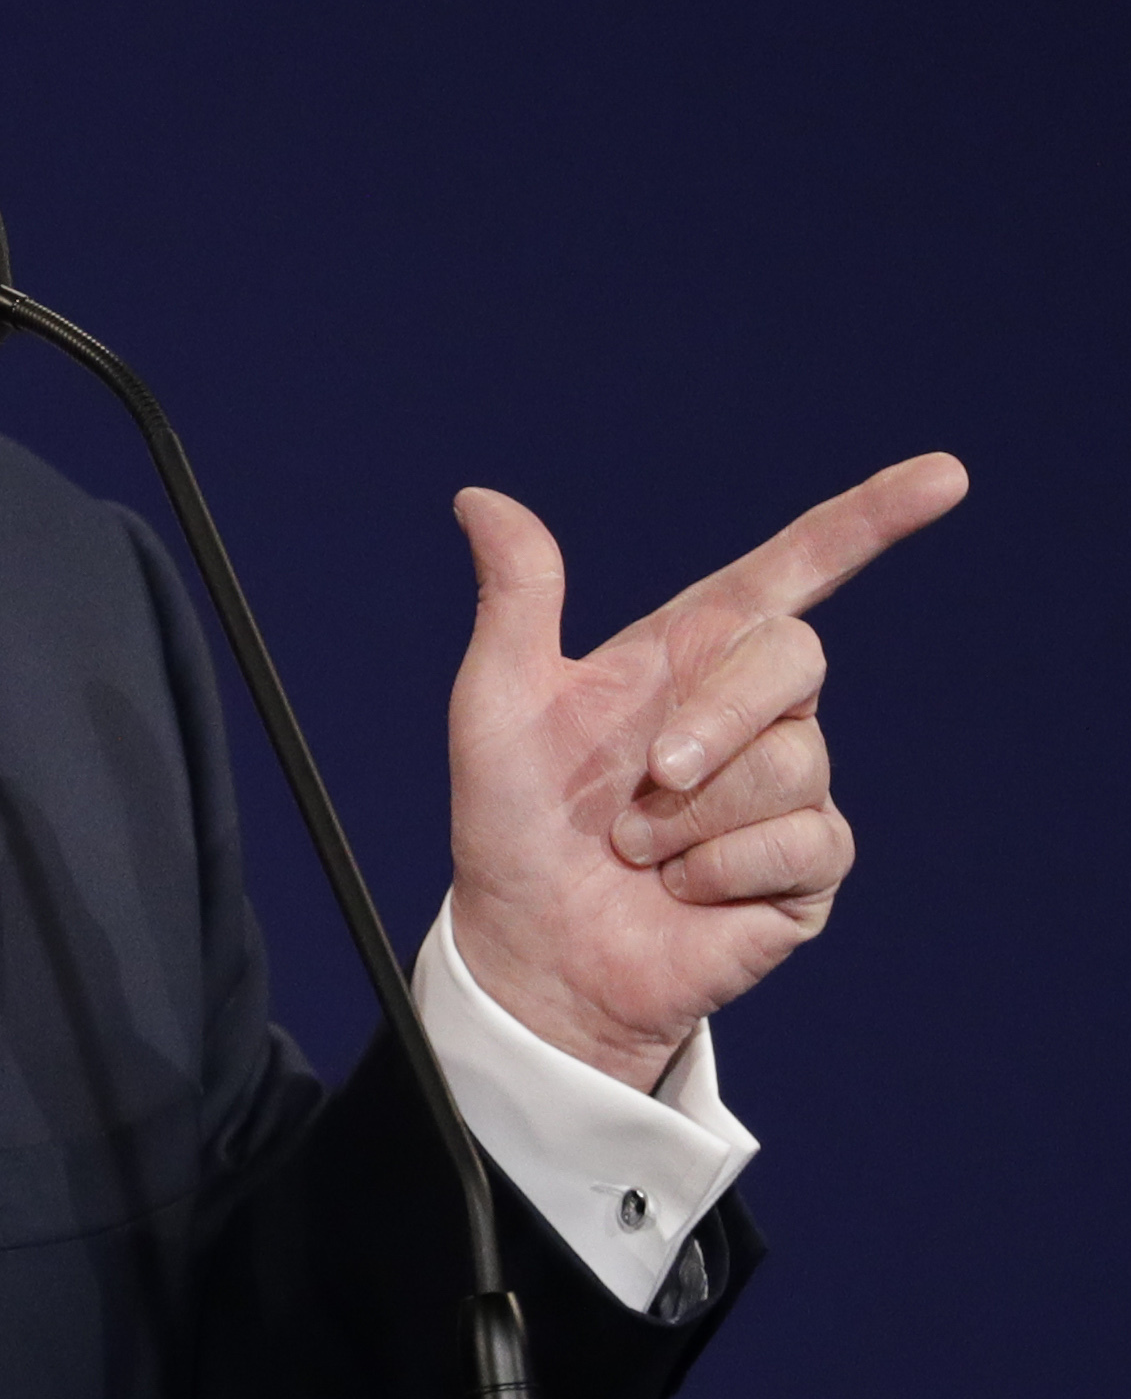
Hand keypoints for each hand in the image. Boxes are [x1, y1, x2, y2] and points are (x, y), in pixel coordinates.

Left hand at [445, 453, 966, 1089]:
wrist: (533, 949)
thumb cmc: (512, 822)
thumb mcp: (498, 701)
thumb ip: (515, 598)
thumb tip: (479, 500)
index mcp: (686, 654)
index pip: (794, 569)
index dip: (868, 520)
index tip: (945, 475)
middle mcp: (749, 710)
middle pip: (796, 658)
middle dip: (717, 718)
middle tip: (646, 778)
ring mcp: (788, 787)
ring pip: (792, 761)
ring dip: (693, 815)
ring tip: (637, 848)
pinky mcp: (808, 866)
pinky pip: (801, 841)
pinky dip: (720, 868)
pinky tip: (680, 889)